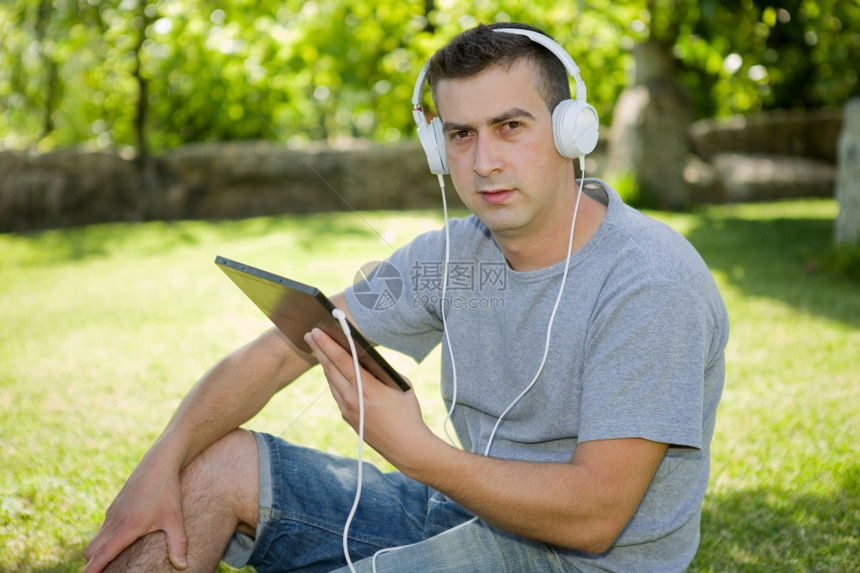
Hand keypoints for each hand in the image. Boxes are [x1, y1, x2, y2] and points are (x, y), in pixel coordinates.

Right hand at [84, 453, 187, 571]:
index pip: (101, 555)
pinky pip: (105, 526)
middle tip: (104, 571)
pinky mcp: (116, 505)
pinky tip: (125, 537)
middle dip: (93, 563)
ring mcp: (113, 512)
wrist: (159, 462)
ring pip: (97, 537)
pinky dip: (108, 536)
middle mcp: (114, 521)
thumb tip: (183, 566)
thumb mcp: (175, 519)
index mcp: (125, 527)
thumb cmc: (168, 491)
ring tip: (113, 560)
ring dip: (101, 549)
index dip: (91, 570)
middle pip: (91, 550)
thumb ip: (178, 544)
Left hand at [304, 328, 434, 469]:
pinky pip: (336, 393)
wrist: (407, 448)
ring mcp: (347, 409)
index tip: (317, 331)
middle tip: (310, 335)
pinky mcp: (347, 418)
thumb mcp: (400, 385)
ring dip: (324, 364)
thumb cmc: (408, 414)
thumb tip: (369, 361)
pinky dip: (333, 379)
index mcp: (366, 388)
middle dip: (319, 349)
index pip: (342, 360)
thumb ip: (382, 371)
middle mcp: (352, 398)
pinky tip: (331, 371)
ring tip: (318, 349)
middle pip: (330, 369)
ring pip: (331, 381)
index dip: (327, 344)